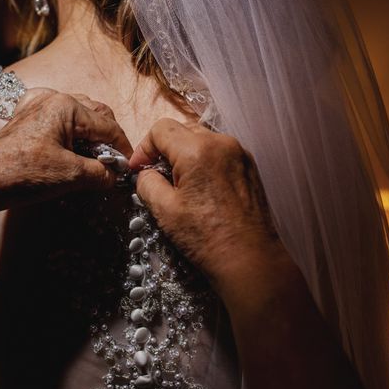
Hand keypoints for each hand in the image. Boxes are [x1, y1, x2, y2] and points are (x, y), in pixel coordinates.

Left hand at [0, 88, 131, 213]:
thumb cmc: (23, 174)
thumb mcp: (71, 176)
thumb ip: (101, 173)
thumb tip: (116, 176)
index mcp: (67, 106)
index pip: (108, 125)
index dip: (122, 148)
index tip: (130, 166)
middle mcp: (53, 98)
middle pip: (95, 114)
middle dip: (107, 139)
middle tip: (113, 163)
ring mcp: (36, 105)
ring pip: (77, 115)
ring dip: (90, 135)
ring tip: (94, 160)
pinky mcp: (25, 117)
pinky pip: (58, 119)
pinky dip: (70, 133)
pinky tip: (71, 150)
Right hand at [129, 118, 288, 294]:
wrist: (249, 259)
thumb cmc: (206, 238)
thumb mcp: (164, 210)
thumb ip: (147, 182)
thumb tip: (145, 173)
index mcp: (197, 151)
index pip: (161, 129)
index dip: (144, 148)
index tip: (139, 169)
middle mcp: (221, 143)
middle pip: (182, 131)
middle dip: (164, 151)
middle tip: (156, 177)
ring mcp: (239, 153)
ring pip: (201, 140)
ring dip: (184, 156)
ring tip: (179, 186)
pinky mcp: (249, 166)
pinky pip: (219, 153)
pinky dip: (204, 162)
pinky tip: (201, 189)